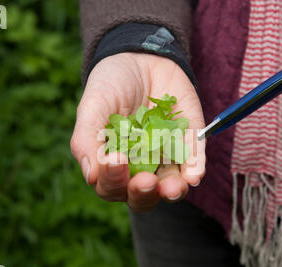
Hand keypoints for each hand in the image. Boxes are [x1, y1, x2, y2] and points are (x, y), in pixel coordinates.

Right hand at [70, 53, 205, 211]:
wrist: (139, 56)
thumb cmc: (110, 85)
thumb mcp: (92, 107)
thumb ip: (86, 140)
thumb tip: (91, 177)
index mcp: (113, 164)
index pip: (111, 187)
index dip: (113, 181)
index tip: (115, 160)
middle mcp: (140, 167)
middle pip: (142, 196)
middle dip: (143, 193)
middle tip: (145, 181)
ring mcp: (166, 156)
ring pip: (171, 185)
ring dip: (173, 190)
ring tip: (173, 187)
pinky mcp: (189, 141)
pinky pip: (194, 160)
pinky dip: (195, 169)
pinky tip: (194, 176)